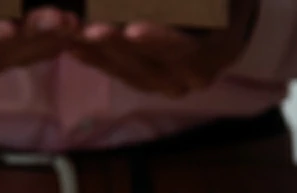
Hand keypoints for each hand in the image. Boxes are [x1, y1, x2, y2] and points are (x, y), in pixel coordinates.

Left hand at [70, 0, 260, 97]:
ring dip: (101, 55)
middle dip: (119, 48)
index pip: (188, 49)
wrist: (223, 12)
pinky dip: (96, 58)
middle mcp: (196, 75)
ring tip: (75, 36)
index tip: (132, 29)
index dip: (159, 40)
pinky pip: (120, 72)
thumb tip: (178, 4)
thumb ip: (201, 2)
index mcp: (221, 50)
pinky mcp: (149, 78)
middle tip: (92, 30)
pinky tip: (72, 46)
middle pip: (153, 66)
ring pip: (132, 73)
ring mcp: (171, 81)